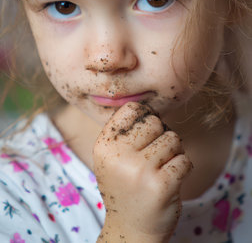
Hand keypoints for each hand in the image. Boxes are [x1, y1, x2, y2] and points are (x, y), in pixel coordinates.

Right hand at [93, 102, 191, 242]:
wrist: (131, 231)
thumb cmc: (126, 187)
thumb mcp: (112, 158)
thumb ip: (126, 133)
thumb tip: (150, 109)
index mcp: (104, 145)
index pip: (132, 109)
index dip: (144, 119)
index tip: (144, 137)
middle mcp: (119, 156)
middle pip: (156, 122)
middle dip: (162, 137)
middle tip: (154, 159)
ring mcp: (140, 171)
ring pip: (173, 139)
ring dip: (174, 153)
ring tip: (161, 170)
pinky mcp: (161, 185)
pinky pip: (185, 160)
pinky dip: (184, 169)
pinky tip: (171, 181)